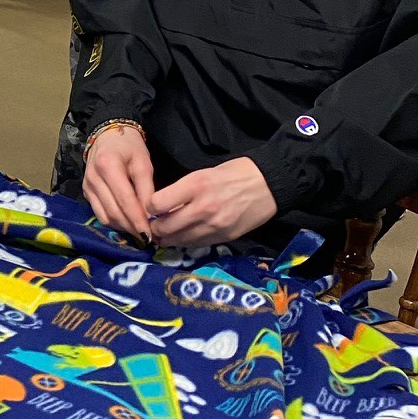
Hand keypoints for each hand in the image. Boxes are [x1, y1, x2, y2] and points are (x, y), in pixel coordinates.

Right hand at [83, 125, 154, 238]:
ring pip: (105, 217)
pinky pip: (100, 214)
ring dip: (123, 228)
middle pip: (114, 212)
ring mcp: (87, 187)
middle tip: (150, 237)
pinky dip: (114, 222)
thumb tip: (152, 217)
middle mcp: (93, 178)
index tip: (152, 234)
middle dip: (132, 227)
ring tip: (140, 231)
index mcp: (108, 166)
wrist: (107, 136)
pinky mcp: (86, 193)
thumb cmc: (129, 147)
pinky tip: (127, 223)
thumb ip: (147, 190)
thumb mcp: (143, 163)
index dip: (138, 220)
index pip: (125, 200)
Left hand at [148, 157, 276, 247]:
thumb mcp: (202, 173)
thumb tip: (160, 206)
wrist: (267, 184)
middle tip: (154, 226)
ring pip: (179, 240)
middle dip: (155, 228)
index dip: (150, 207)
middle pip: (165, 227)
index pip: (156, 204)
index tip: (151, 208)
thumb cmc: (233, 174)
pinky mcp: (225, 237)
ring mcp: (215, 225)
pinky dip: (186, 242)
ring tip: (165, 234)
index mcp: (195, 185)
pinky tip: (184, 237)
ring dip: (168, 238)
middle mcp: (202, 207)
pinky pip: (197, 244)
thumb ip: (181, 191)